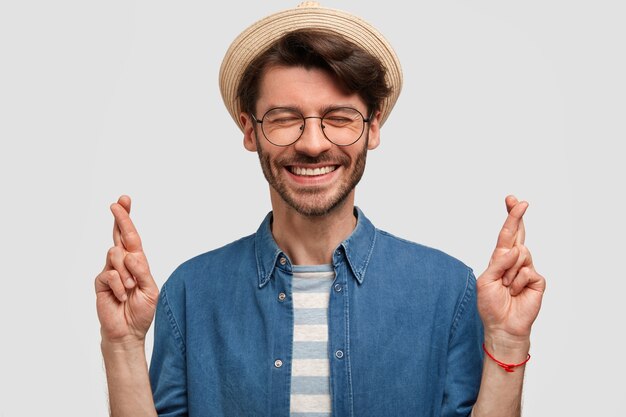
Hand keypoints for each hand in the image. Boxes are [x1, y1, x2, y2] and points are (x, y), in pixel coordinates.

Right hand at [95, 195, 158, 344]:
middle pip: (119, 235)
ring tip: (131, 288)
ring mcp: (110, 271)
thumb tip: (131, 256)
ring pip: (116, 254)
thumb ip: (142, 272)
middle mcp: (122, 262)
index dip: (126, 218)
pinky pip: (111, 275)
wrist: (128, 331)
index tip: (124, 200)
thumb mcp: (150, 290)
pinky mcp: (101, 282)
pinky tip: (122, 297)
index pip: (131, 236)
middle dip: (120, 218)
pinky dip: (121, 286)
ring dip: (128, 272)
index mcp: (137, 261)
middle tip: (117, 204)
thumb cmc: (141, 310)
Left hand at [476, 195, 545, 341]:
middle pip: (519, 234)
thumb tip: (514, 249)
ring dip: (509, 272)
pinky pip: (528, 271)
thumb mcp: (486, 281)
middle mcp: (515, 261)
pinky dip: (518, 282)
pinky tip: (516, 292)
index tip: (512, 200)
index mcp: (500, 258)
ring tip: (506, 287)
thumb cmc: (491, 305)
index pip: (506, 234)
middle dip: (517, 216)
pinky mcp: (538, 280)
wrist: (503, 326)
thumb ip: (497, 263)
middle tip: (520, 201)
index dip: (510, 217)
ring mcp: (527, 269)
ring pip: (521, 254)